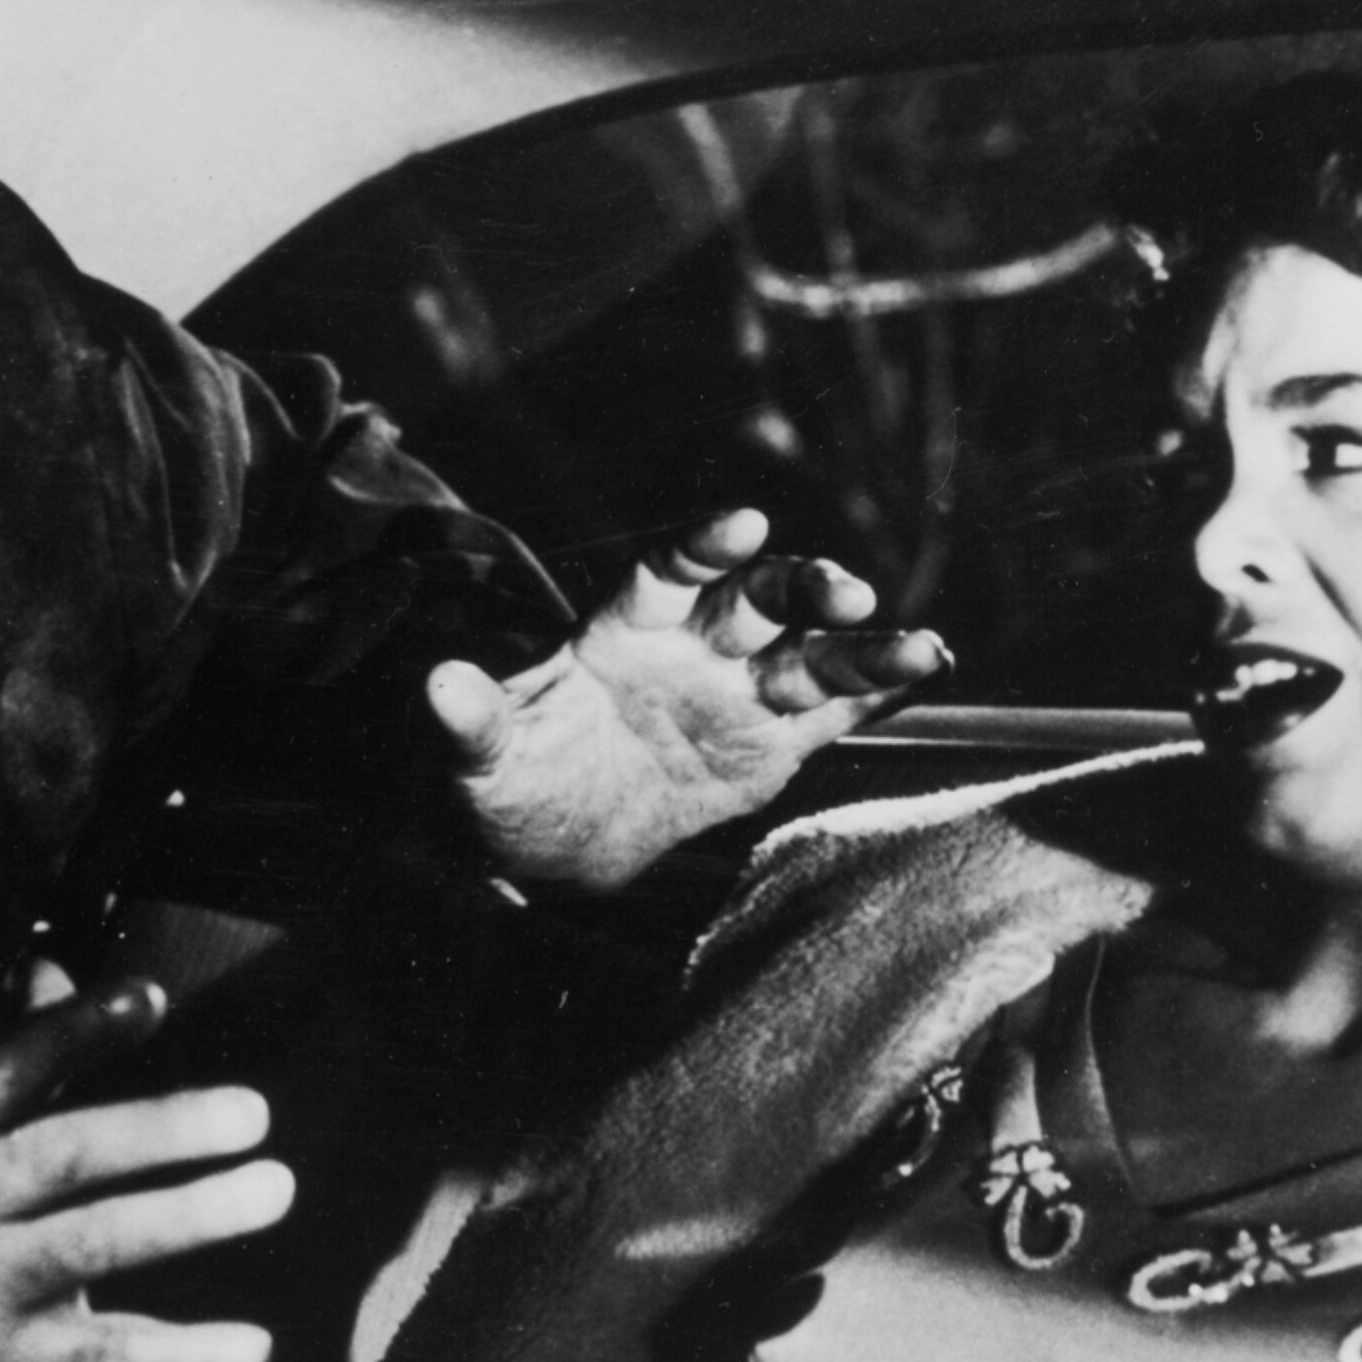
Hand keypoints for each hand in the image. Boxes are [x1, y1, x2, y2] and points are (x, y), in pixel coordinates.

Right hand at [0, 962, 295, 1361]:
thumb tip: (57, 964)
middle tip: (252, 1112)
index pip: (5, 1065)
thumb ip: (13, 1050)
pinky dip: (181, 1357)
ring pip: (89, 1247)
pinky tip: (252, 1346)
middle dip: (159, 1130)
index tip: (151, 998)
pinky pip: (104, 1357)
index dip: (76, 1028)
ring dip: (186, 1218)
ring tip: (270, 1189)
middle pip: (62, 1157)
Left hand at [431, 508, 950, 890]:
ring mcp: (737, 690)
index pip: (670, 570)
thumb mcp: (476, 757)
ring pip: (808, 651)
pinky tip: (925, 668)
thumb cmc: (509, 779)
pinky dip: (878, 688)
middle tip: (843, 589)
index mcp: (623, 628)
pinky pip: (833, 709)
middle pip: (755, 599)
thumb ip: (466, 719)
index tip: (744, 524)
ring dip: (860, 643)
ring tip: (915, 646)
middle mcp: (691, 645)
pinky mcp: (772, 741)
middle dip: (800, 588)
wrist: (552, 837)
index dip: (705, 545)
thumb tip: (435, 684)